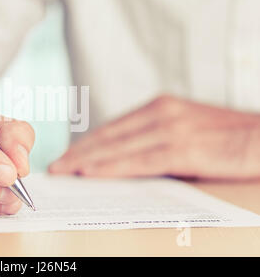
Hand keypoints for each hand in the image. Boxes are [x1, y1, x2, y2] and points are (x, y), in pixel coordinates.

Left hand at [49, 95, 259, 179]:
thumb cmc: (226, 138)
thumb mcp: (185, 130)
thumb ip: (154, 140)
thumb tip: (123, 160)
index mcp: (159, 107)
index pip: (112, 128)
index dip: (86, 144)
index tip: (66, 156)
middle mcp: (160, 113)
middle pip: (107, 136)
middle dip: (78, 153)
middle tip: (55, 166)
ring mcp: (171, 129)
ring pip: (117, 147)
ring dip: (86, 161)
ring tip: (63, 171)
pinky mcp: (183, 148)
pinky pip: (138, 161)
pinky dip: (111, 167)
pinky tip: (91, 173)